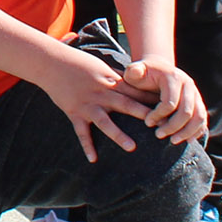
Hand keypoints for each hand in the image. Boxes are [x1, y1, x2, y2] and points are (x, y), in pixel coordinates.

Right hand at [37, 44, 159, 163]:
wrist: (52, 62)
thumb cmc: (78, 63)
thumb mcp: (101, 67)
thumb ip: (118, 79)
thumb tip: (136, 84)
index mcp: (110, 81)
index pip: (135, 91)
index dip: (152, 100)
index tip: (169, 108)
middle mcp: (101, 94)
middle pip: (126, 105)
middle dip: (144, 116)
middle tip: (161, 128)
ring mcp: (87, 105)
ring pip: (105, 122)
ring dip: (119, 135)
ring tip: (132, 148)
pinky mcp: (74, 113)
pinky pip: (82, 132)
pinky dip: (87, 146)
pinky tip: (93, 160)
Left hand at [121, 58, 208, 146]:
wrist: (158, 70)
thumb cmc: (143, 74)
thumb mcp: (136, 71)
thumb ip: (133, 71)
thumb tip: (135, 72)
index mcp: (173, 78)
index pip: (170, 102)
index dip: (158, 115)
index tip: (147, 123)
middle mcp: (188, 85)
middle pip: (186, 112)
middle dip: (172, 127)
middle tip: (158, 135)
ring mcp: (196, 94)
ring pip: (199, 117)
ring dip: (187, 132)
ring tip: (173, 141)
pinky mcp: (199, 103)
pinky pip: (203, 119)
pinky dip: (197, 131)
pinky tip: (187, 141)